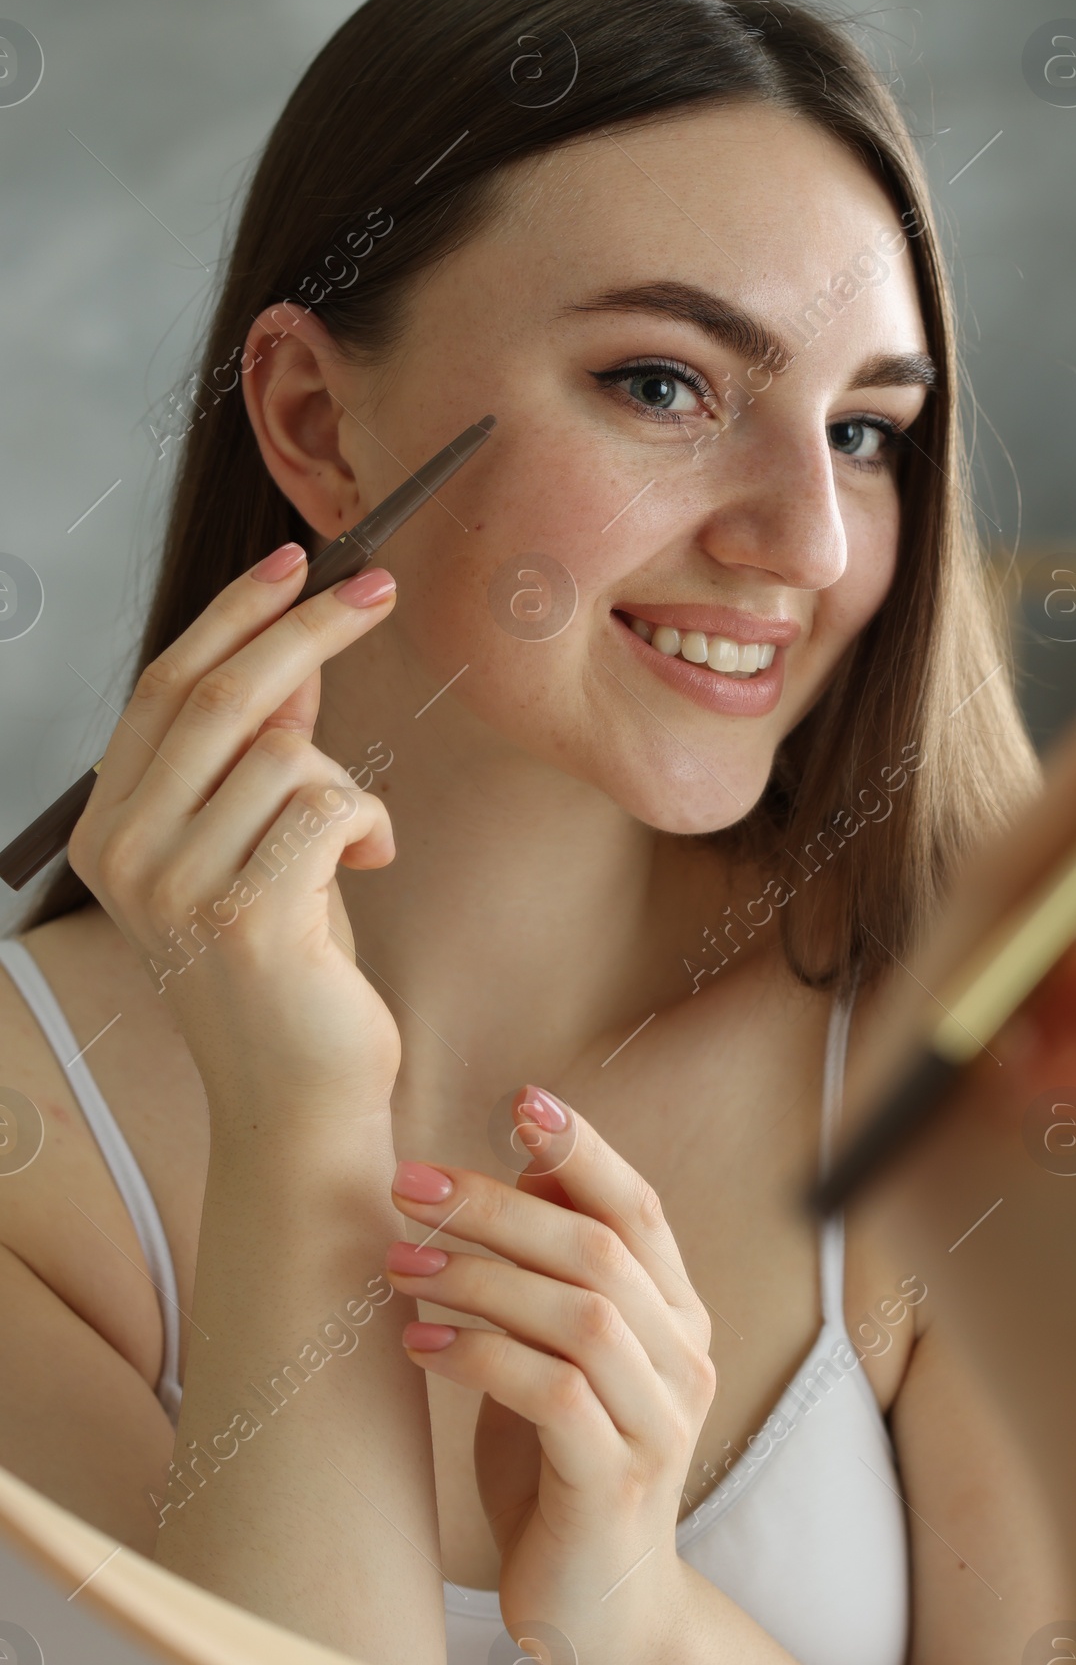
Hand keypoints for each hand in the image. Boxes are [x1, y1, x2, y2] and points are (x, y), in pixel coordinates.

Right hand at [68, 542, 401, 1116]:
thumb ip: (259, 759)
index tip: (294, 561)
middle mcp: (125, 856)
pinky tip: (369, 867)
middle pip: (222, 697)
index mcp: (110, 831)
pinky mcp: (248, 920)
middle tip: (375, 587)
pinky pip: (331, 807)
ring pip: (289, 754)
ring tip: (354, 844)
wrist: (297, 1104)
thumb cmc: (286, 979)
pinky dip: (370, 823)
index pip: (167, 687)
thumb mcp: (258, 847)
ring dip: (348, 781)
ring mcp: (179, 889)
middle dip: (307, 627)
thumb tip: (290, 658)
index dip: (234, 614)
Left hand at [384, 1090, 715, 1664]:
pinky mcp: (613, 1483)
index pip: (641, 1210)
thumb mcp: (564, 1360)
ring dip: (480, 1276)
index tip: (520, 1099)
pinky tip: (418, 1341)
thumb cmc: (565, 1473)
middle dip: (498, 1206)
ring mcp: (657, 1424)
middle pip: (602, 1250)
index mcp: (677, 1319)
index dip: (586, 1148)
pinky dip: (480, 1356)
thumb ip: (560, 1276)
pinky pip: (552, 1395)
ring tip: (397, 1262)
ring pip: (583, 1316)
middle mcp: (683, 1361)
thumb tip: (528, 1167)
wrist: (602, 1616)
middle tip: (406, 1182)